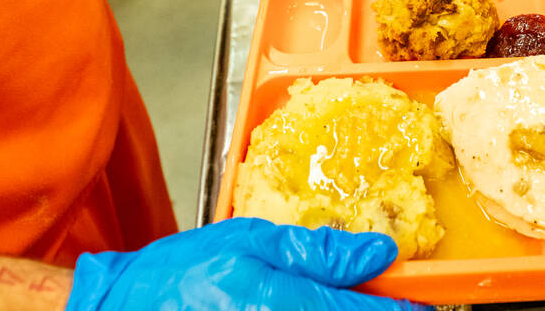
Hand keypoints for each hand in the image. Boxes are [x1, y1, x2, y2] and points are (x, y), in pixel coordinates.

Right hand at [66, 217, 425, 310]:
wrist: (123, 309)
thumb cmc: (180, 273)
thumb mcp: (250, 240)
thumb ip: (317, 251)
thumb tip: (380, 252)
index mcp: (273, 302)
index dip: (396, 308)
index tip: (421, 304)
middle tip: (384, 301)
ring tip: (347, 299)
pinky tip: (311, 308)